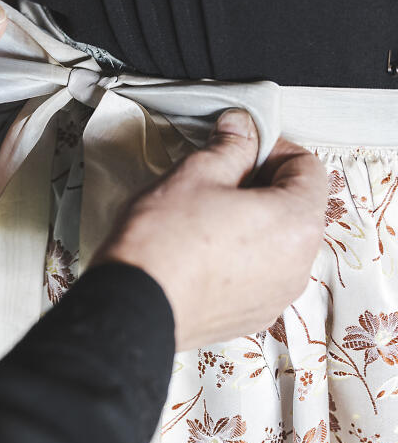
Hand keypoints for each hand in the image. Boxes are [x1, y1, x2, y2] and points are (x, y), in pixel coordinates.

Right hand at [93, 109, 327, 349]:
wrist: (134, 306)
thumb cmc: (165, 240)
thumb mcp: (197, 173)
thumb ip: (231, 145)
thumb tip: (242, 127)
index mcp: (295, 222)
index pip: (309, 168)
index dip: (275, 149)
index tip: (243, 147)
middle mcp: (299, 264)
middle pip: (298, 206)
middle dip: (264, 184)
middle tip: (221, 176)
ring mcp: (278, 295)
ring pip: (280, 242)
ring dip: (255, 220)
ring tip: (209, 215)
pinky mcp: (255, 315)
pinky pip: (262, 273)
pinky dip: (244, 255)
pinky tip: (205, 249)